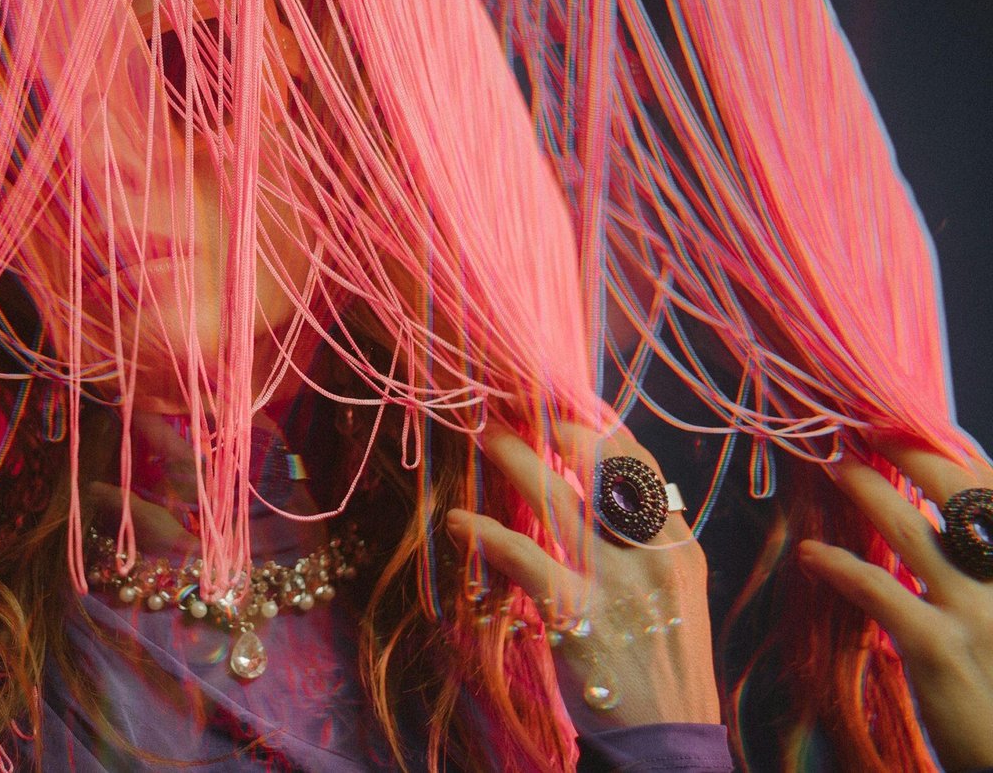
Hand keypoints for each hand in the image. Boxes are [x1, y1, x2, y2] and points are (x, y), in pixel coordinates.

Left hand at [445, 423, 718, 731]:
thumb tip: (607, 493)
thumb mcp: (676, 597)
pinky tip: (460, 520)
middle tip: (519, 409)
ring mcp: (615, 586)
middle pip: (604, 468)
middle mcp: (651, 558)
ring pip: (561, 502)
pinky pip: (527, 562)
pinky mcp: (577, 619)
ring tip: (485, 437)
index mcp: (679, 548)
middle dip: (558, 429)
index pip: (643, 466)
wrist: (669, 743)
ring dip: (518, 461)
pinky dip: (489, 535)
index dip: (600, 426)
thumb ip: (646, 545)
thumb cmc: (664, 663)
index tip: (564, 400)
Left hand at [798, 443, 992, 771]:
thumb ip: (984, 558)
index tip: (907, 419)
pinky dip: (841, 569)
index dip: (948, 447)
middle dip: (907, 447)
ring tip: (832, 467)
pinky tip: (811, 556)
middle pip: (959, 490)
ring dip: (867, 491)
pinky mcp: (939, 650)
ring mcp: (978, 613)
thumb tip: (950, 512)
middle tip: (864, 424)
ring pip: (912, 531)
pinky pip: (880, 593)